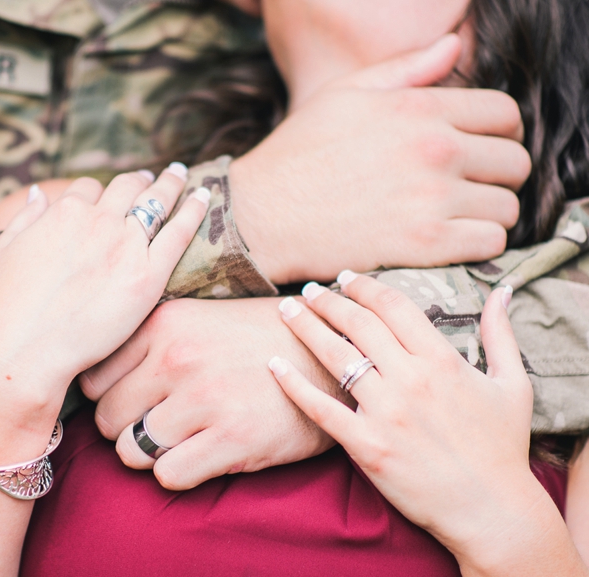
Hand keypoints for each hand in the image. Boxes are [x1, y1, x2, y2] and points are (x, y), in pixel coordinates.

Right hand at [0, 168, 208, 458]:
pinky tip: (203, 197)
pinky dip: (193, 209)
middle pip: (127, 187)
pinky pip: (179, 233)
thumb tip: (41, 192)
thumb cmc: (9, 305)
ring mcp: (126, 245)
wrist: (27, 347)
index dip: (99, 192)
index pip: (89, 188)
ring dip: (169, 184)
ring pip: (156, 201)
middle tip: (152, 178)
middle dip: (139, 180)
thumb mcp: (5, 249)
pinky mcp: (149, 275)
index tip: (108, 195)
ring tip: (178, 175)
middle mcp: (98, 220)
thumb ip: (26, 217)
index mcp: (64, 211)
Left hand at [79, 297, 344, 489]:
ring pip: (131, 451)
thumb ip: (147, 342)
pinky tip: (201, 454)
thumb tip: (91, 383)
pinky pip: (168, 476)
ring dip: (150, 454)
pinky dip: (178, 472)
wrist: (328, 354)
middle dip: (125, 429)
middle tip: (154, 425)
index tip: (130, 402)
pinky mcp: (233, 437)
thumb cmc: (254, 339)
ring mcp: (205, 398)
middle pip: (107, 419)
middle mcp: (177, 357)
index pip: (93, 380)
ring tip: (178, 440)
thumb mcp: (195, 318)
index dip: (108, 397)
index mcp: (164, 323)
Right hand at [230, 34, 530, 282]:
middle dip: (497, 174)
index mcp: (418, 107)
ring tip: (458, 216)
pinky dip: (479, 243)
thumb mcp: (344, 95)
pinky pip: (490, 242)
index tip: (480, 149)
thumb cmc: (297, 154)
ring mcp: (432, 198)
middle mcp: (434, 149)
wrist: (262, 215)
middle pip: (514, 162)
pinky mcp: (425, 244)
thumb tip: (453, 46)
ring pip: (507, 207)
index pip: (504, 114)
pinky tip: (451, 240)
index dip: (499, 132)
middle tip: (469, 186)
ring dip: (489, 212)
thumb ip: (405, 69)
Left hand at [270, 273, 577, 574]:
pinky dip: (293, 384)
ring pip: (335, 356)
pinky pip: (320, 408)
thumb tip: (502, 292)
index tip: (344, 278)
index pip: (393, 306)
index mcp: (442, 360)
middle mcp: (411, 379)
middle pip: (357, 324)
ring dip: (305, 328)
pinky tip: (274, 364)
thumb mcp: (513, 384)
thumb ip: (500, 334)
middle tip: (307, 291)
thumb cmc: (503, 447)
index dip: (364, 286)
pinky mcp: (366, 445)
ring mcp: (385, 412)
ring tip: (285, 312)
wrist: (491, 509)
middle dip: (327, 301)